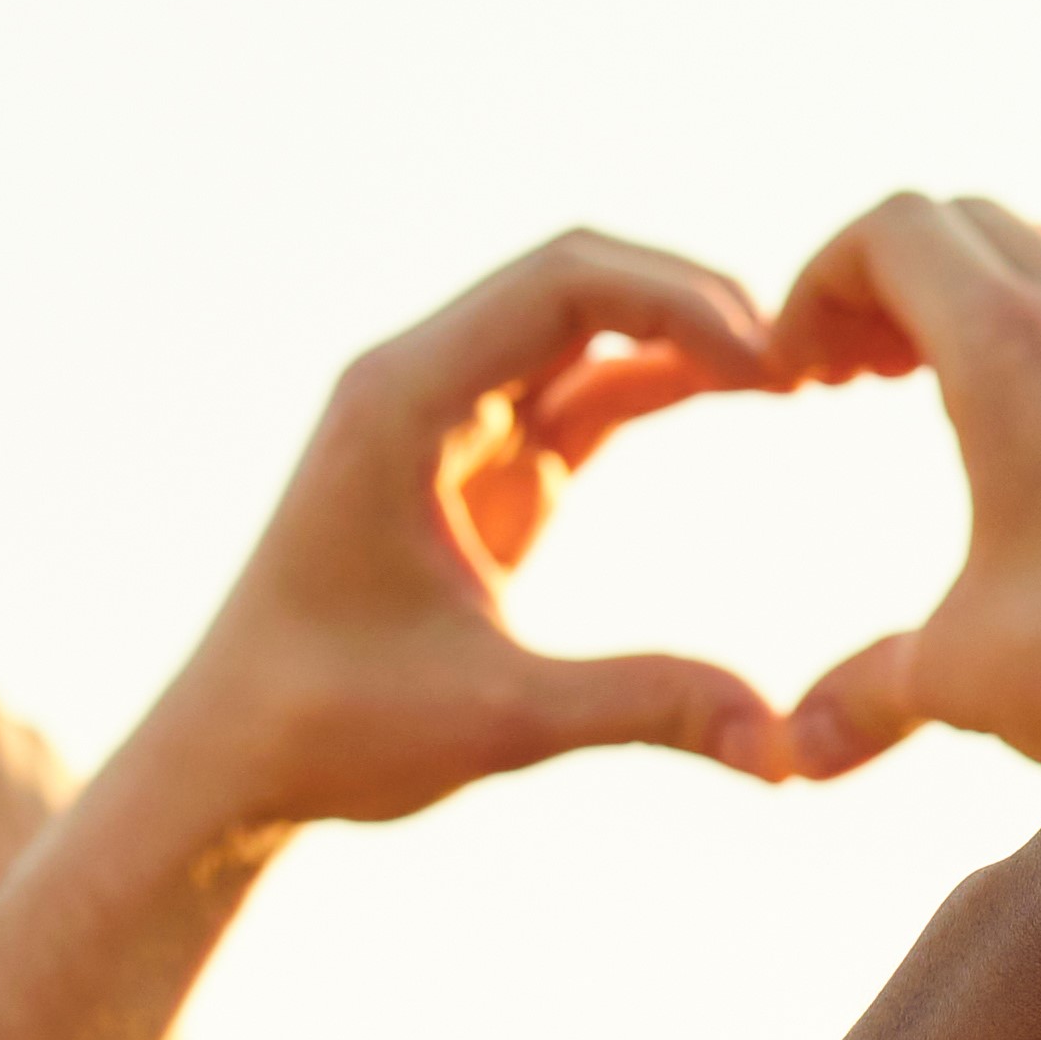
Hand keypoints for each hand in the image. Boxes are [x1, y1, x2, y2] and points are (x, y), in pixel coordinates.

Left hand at [143, 231, 792, 837]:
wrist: (235, 760)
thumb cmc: (328, 729)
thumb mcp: (498, 719)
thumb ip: (644, 708)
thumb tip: (783, 747)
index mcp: (401, 402)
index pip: (560, 285)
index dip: (678, 301)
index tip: (772, 363)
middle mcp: (418, 384)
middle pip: (576, 279)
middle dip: (693, 302)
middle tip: (805, 360)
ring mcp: (448, 420)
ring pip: (583, 328)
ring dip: (682, 337)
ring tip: (794, 374)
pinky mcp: (476, 468)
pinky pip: (579, 391)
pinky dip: (657, 384)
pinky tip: (741, 395)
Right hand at [765, 195, 1040, 776]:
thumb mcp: (960, 673)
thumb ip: (866, 688)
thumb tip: (804, 751)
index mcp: (1010, 348)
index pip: (891, 230)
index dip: (820, 282)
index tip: (800, 373)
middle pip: (964, 223)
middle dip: (889, 283)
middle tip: (852, 375)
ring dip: (976, 299)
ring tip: (933, 393)